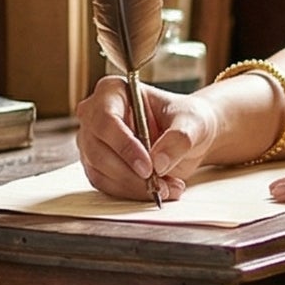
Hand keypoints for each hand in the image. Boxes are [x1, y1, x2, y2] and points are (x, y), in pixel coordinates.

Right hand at [76, 76, 223, 198]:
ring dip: (134, 187)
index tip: (148, 168)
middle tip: (159, 185)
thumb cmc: (187, 120)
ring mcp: (92, 141)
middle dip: (130, 173)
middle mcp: (94, 114)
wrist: (189, 137)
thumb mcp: (193, 123)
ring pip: (100, 171)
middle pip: (98, 150)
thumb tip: (158, 162)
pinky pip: (106, 185)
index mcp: (112, 91)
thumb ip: (179, 138)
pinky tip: (158, 191)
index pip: (106, 120)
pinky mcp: (97, 165)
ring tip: (168, 188)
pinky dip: (132, 193)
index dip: (125, 146)